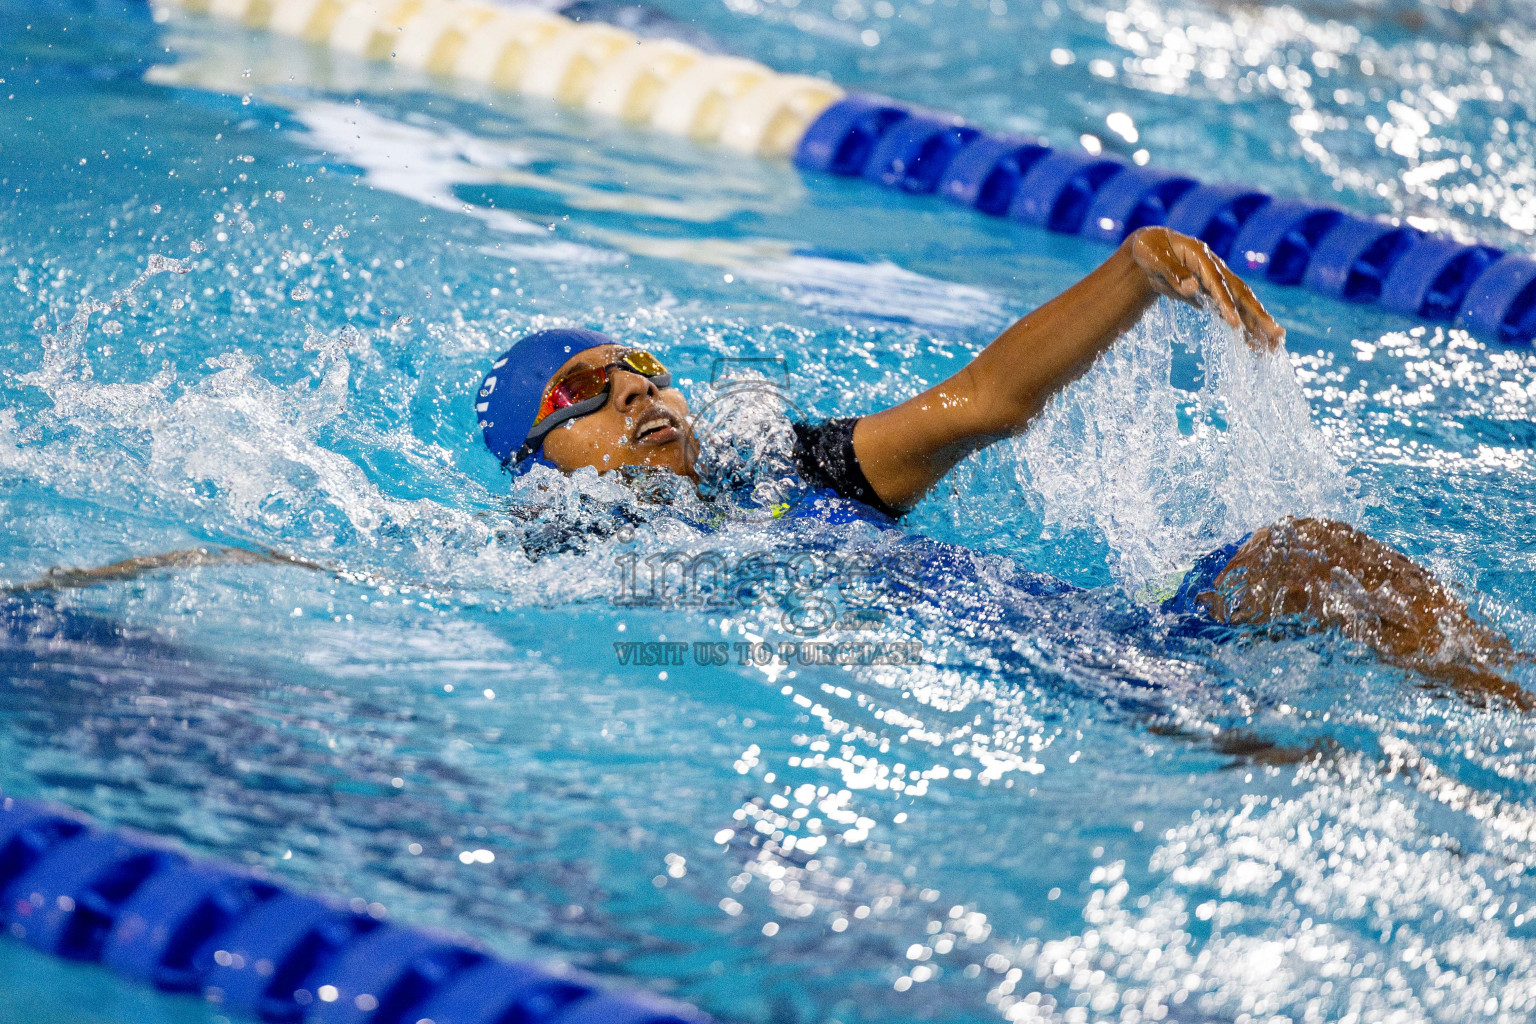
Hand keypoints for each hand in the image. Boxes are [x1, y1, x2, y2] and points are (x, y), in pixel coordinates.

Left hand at [1127, 226, 1285, 352]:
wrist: (1153, 246)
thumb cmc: (1152, 251)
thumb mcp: (1154, 259)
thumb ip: (1172, 272)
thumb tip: (1191, 287)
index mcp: (1202, 257)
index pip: (1217, 283)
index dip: (1226, 303)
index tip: (1235, 323)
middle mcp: (1216, 268)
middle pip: (1241, 293)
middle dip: (1259, 316)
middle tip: (1277, 335)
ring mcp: (1217, 280)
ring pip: (1242, 303)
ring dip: (1258, 324)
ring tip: (1274, 346)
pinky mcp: (1213, 293)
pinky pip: (1232, 311)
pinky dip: (1243, 327)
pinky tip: (1253, 344)